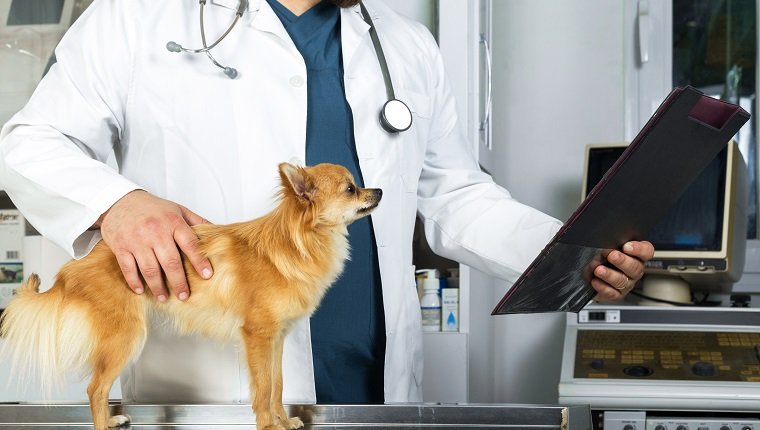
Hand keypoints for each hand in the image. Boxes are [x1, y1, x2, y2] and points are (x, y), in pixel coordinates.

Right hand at [96, 190, 212, 301]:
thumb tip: (217, 231)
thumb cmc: (152, 208)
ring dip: (157, 286)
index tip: (207, 275)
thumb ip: (196, 221)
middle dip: (179, 282)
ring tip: (164, 297)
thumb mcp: (177, 209)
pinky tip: (141, 290)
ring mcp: (137, 240)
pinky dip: (135, 281)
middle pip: (170, 262)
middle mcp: (155, 232)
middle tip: (184, 296)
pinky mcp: (121, 247)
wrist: (119, 201)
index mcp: (173, 222)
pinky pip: (128, 268)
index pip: (190, 244)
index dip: (200, 261)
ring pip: (150, 269)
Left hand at [590, 241, 653, 300]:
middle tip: (611, 256)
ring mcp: (627, 283)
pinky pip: (612, 293)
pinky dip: (603, 287)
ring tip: (598, 270)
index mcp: (635, 255)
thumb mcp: (605, 246)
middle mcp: (634, 270)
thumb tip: (606, 241)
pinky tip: (595, 281)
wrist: (588, 275)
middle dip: (622, 261)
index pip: (646, 251)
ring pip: (623, 280)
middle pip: (636, 267)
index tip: (626, 246)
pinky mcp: (616, 294)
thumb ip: (610, 243)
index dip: (639, 249)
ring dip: (610, 274)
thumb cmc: (600, 257)